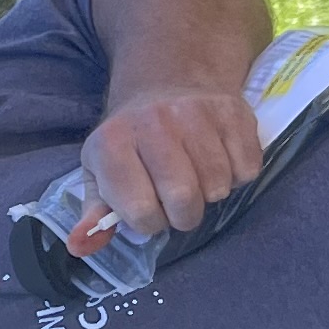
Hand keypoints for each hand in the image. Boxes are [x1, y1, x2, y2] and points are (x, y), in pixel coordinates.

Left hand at [81, 83, 263, 235]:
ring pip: (218, 186)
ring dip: (211, 193)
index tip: (149, 208)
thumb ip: (96, 213)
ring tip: (198, 176)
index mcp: (113, 142)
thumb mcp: (103, 172)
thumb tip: (81, 246)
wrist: (167, 82)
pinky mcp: (232, 111)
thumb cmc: (133, 140)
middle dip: (184, 214)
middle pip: (184, 199)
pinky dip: (237, 175)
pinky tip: (220, 159)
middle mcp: (153, 122)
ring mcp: (196, 113)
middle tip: (178, 201)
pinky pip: (247, 168)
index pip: (140, 210)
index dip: (149, 222)